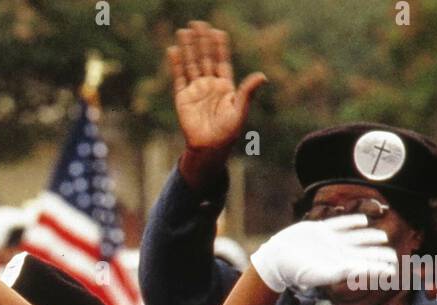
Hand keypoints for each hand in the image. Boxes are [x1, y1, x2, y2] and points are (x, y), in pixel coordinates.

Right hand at [169, 22, 266, 152]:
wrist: (209, 148)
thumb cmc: (228, 133)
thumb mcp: (240, 110)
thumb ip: (247, 92)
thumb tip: (262, 76)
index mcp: (225, 86)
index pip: (221, 61)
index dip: (219, 46)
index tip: (217, 32)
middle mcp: (210, 85)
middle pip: (205, 58)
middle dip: (202, 41)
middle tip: (198, 24)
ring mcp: (196, 90)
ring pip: (191, 64)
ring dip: (188, 48)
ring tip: (184, 31)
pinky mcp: (183, 98)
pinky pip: (179, 77)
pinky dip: (176, 64)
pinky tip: (174, 51)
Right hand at [250, 214, 397, 293]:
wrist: (276, 259)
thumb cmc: (296, 271)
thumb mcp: (319, 274)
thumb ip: (341, 272)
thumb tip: (361, 271)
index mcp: (339, 265)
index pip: (364, 266)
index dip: (379, 268)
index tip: (393, 270)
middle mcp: (337, 253)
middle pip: (363, 253)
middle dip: (379, 254)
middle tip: (393, 256)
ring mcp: (330, 241)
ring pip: (356, 238)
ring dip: (370, 237)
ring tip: (383, 237)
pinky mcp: (320, 230)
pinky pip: (340, 224)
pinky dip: (352, 222)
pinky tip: (363, 221)